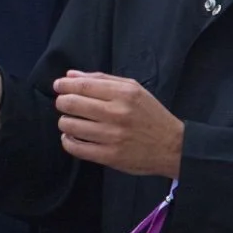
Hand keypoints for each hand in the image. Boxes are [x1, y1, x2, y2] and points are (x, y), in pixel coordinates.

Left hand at [53, 71, 183, 176]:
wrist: (173, 146)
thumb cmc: (150, 115)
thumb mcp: (133, 89)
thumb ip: (101, 80)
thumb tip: (70, 75)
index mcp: (124, 94)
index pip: (83, 86)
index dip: (64, 85)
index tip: (58, 86)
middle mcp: (117, 113)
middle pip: (72, 104)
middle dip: (62, 103)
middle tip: (65, 104)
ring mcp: (113, 136)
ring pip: (70, 126)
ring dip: (65, 122)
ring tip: (72, 121)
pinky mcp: (110, 156)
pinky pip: (76, 148)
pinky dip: (68, 141)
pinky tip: (72, 137)